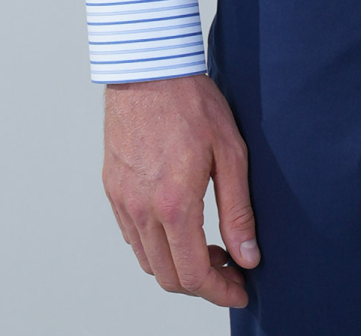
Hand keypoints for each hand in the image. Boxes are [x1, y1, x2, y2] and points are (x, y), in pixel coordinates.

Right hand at [103, 72, 258, 308]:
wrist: (149, 68)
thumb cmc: (193, 103)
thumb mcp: (231, 153)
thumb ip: (238, 211)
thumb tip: (248, 257)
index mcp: (173, 205)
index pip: (193, 275)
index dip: (219, 292)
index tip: (240, 290)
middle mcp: (141, 210)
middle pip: (168, 277)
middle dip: (202, 284)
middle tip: (230, 267)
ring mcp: (122, 201)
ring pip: (147, 261)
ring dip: (178, 266)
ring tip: (208, 246)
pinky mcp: (112, 188)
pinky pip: (131, 236)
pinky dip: (155, 246)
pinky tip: (179, 225)